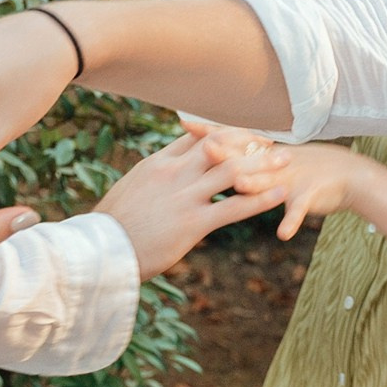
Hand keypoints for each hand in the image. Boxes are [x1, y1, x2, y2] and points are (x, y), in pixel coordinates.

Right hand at [96, 132, 287, 277]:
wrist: (99, 251)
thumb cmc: (109, 227)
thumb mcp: (129, 190)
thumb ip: (150, 178)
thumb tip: (157, 173)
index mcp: (157, 164)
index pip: (196, 138)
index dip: (223, 134)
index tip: (242, 135)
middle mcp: (174, 174)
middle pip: (220, 147)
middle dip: (248, 143)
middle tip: (272, 143)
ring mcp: (184, 197)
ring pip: (233, 171)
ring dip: (263, 165)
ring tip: (287, 162)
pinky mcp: (192, 223)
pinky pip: (234, 207)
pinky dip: (261, 199)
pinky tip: (280, 195)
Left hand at [189, 122, 365, 241]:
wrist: (344, 174)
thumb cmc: (299, 171)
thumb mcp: (269, 164)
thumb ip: (240, 161)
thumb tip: (207, 155)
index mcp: (260, 155)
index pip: (230, 141)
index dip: (208, 132)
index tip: (184, 124)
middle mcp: (272, 162)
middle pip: (246, 157)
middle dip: (225, 154)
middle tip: (204, 149)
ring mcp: (291, 178)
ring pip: (269, 181)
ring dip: (255, 184)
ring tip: (239, 186)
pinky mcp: (309, 195)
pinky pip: (299, 210)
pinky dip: (292, 221)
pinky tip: (283, 234)